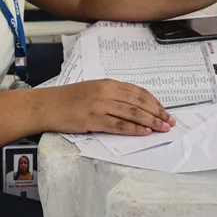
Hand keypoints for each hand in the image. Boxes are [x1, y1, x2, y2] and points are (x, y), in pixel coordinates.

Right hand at [39, 80, 174, 135]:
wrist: (46, 105)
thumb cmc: (69, 99)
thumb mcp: (94, 90)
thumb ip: (112, 95)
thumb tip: (133, 106)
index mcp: (109, 84)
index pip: (139, 92)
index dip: (155, 102)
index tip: (165, 111)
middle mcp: (107, 92)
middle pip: (139, 103)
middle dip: (158, 112)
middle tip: (170, 121)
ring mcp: (100, 105)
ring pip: (132, 113)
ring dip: (151, 122)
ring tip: (162, 128)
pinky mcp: (93, 119)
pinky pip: (118, 125)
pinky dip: (134, 129)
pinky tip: (144, 132)